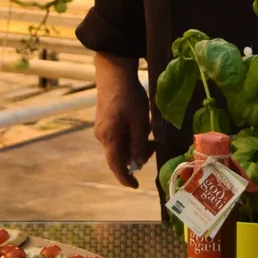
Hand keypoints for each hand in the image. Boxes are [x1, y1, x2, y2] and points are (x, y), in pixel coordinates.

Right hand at [93, 53, 152, 187]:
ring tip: (151, 134)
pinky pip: (118, 137)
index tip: (135, 185)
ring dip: (135, 145)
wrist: (113, 72)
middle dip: (137, 156)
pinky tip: (140, 126)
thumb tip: (137, 162)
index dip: (125, 178)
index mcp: (109, 137)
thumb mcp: (139, 120)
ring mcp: (102, 128)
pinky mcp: (105, 121)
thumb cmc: (128, 95)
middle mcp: (102, 136)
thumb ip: (139, 143)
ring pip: (120, 146)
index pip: (116, 165)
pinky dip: (130, 137)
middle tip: (155, 145)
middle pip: (120, 156)